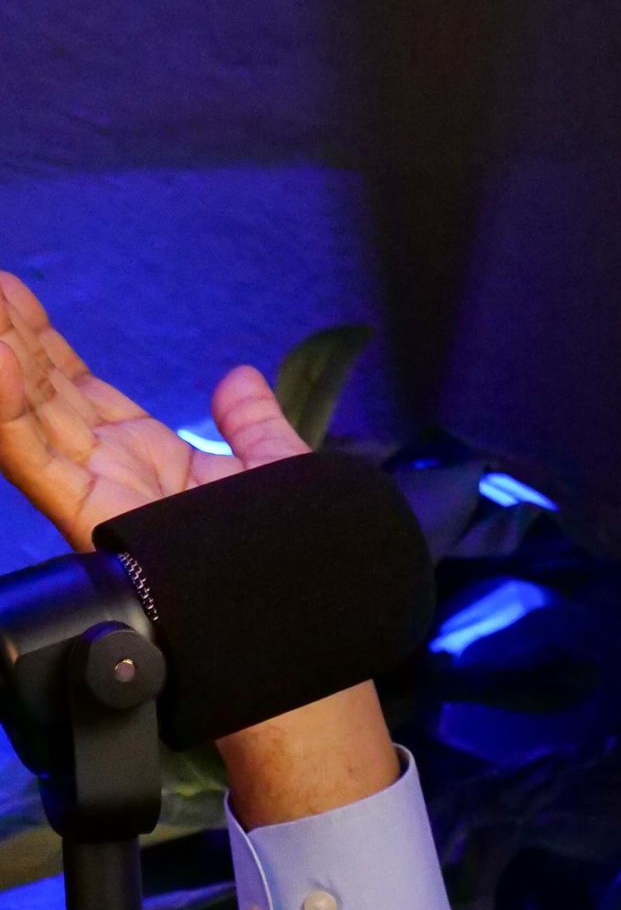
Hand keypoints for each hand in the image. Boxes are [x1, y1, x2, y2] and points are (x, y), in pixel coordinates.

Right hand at [0, 270, 307, 553]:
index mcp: (144, 459)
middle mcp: (109, 476)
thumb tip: (239, 379)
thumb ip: (253, 423)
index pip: (75, 388)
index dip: (42, 343)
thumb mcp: (276, 470)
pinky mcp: (91, 521)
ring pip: (25, 420)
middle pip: (39, 395)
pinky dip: (10, 415)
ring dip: (0, 361)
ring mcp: (95, 499)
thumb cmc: (290, 560)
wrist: (302, 613)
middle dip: (6, 338)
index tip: (11, 295)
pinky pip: (38, 464)